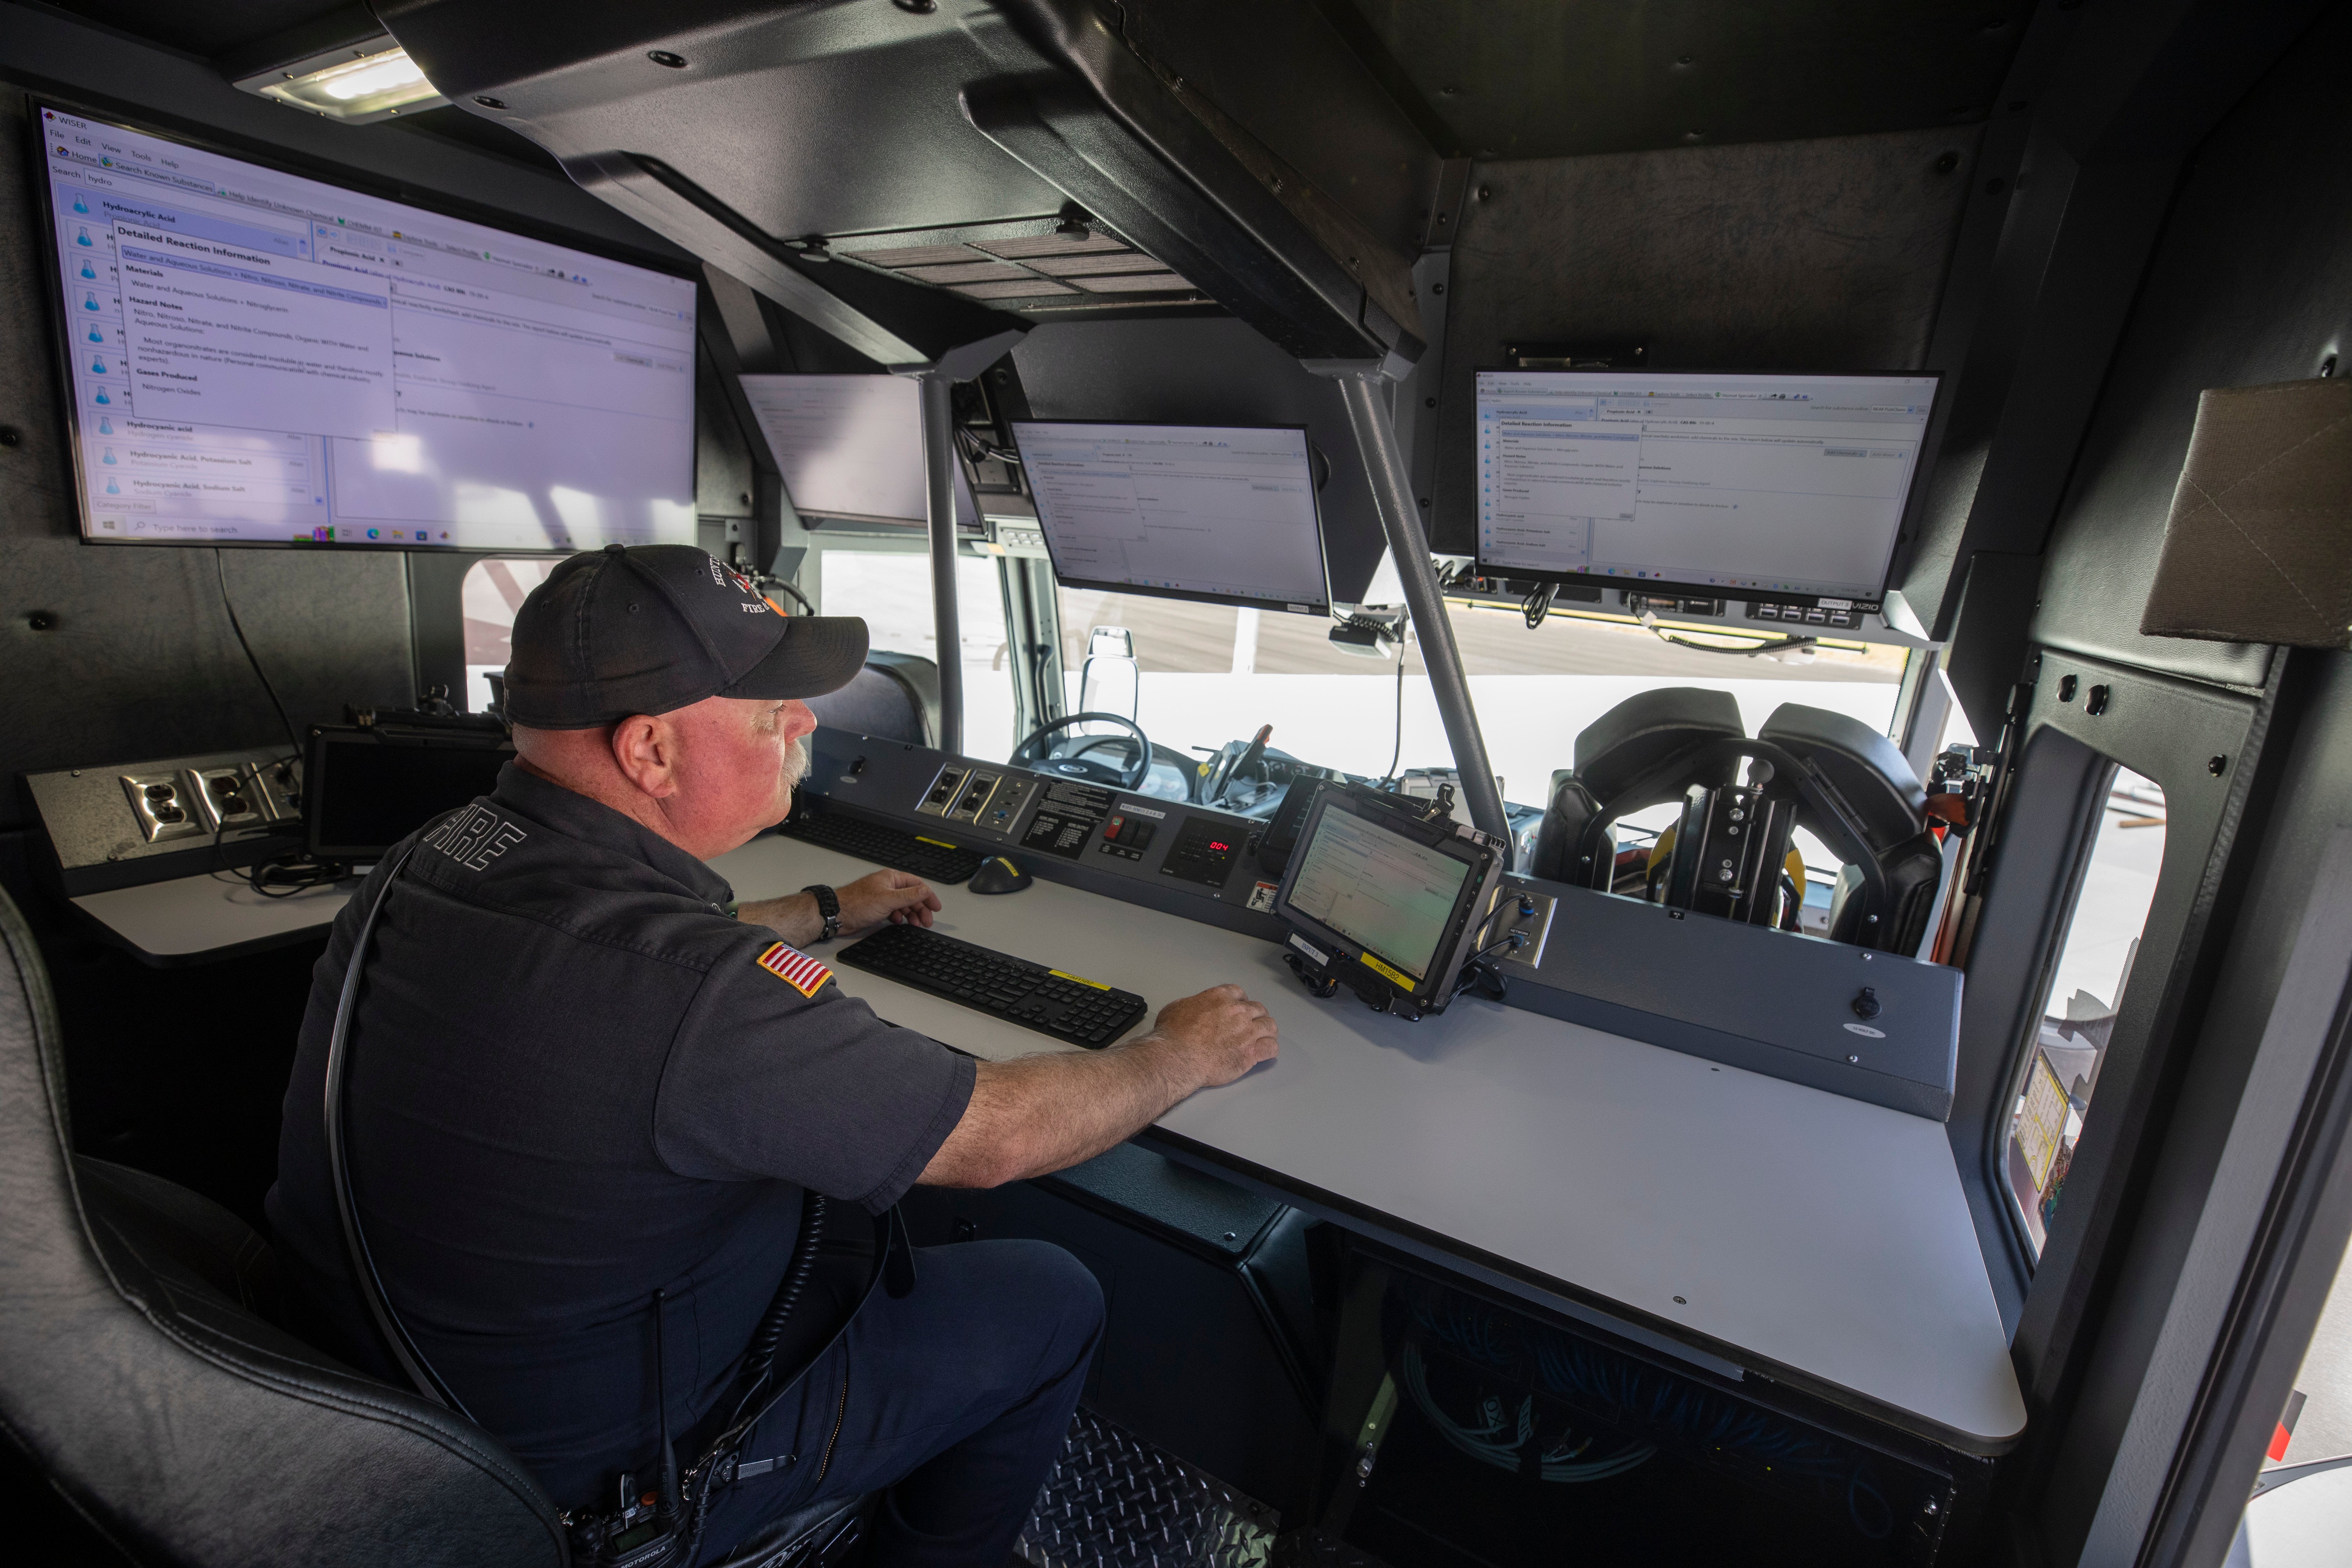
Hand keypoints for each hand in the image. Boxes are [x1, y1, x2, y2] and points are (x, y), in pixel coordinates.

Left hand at [836, 869, 940, 932]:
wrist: (837, 914)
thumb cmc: (856, 902)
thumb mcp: (887, 899)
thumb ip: (909, 895)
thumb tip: (926, 891)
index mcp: (891, 878)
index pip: (917, 884)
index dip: (928, 896)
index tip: (936, 907)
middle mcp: (887, 886)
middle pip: (911, 896)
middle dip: (921, 908)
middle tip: (927, 921)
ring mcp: (882, 897)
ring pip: (903, 905)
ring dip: (911, 914)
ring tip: (916, 924)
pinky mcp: (876, 908)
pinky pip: (894, 912)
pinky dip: (899, 917)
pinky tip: (899, 922)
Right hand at [1150, 984, 1277, 1087]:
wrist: (1177, 1057)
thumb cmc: (1172, 1035)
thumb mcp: (1176, 1008)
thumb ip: (1192, 1005)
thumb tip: (1194, 1009)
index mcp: (1219, 997)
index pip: (1239, 992)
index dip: (1241, 1001)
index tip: (1239, 1008)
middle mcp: (1237, 1011)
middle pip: (1258, 1008)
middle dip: (1256, 1016)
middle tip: (1252, 1025)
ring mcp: (1247, 1032)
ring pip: (1270, 1026)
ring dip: (1267, 1031)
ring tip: (1264, 1037)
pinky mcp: (1251, 1053)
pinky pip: (1271, 1048)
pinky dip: (1270, 1049)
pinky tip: (1266, 1052)